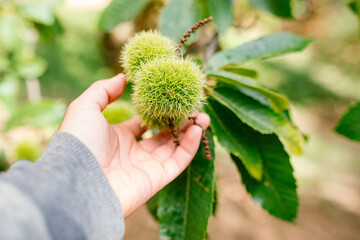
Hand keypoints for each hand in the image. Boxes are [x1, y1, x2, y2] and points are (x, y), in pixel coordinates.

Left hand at [59, 74, 209, 216]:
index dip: (157, 111)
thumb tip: (122, 77)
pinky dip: (190, 146)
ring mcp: (146, 167)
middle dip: (178, 122)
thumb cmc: (78, 142)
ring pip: (174, 147)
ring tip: (202, 116)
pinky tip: (197, 128)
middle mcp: (133, 153)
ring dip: (189, 132)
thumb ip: (103, 90)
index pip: (143, 123)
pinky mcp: (156, 179)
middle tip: (192, 107)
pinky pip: (178, 161)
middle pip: (162, 135)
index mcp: (118, 138)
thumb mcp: (85, 108)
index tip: (170, 97)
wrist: (76, 181)